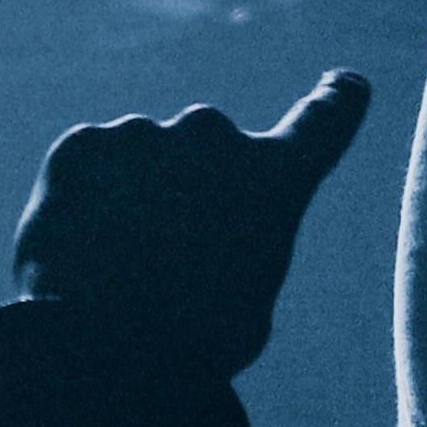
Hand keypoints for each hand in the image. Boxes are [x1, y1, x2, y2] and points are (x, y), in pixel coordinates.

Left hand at [8, 74, 372, 379]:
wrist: (102, 343)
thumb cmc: (191, 343)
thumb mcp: (248, 304)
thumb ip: (236, 245)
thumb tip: (200, 234)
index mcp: (272, 179)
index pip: (322, 123)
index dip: (336, 103)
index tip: (343, 84)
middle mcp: (212, 136)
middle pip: (206, 153)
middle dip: (190, 189)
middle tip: (167, 258)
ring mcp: (142, 133)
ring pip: (142, 161)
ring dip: (133, 198)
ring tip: (119, 269)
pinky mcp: (82, 144)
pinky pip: (90, 167)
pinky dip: (85, 202)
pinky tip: (83, 250)